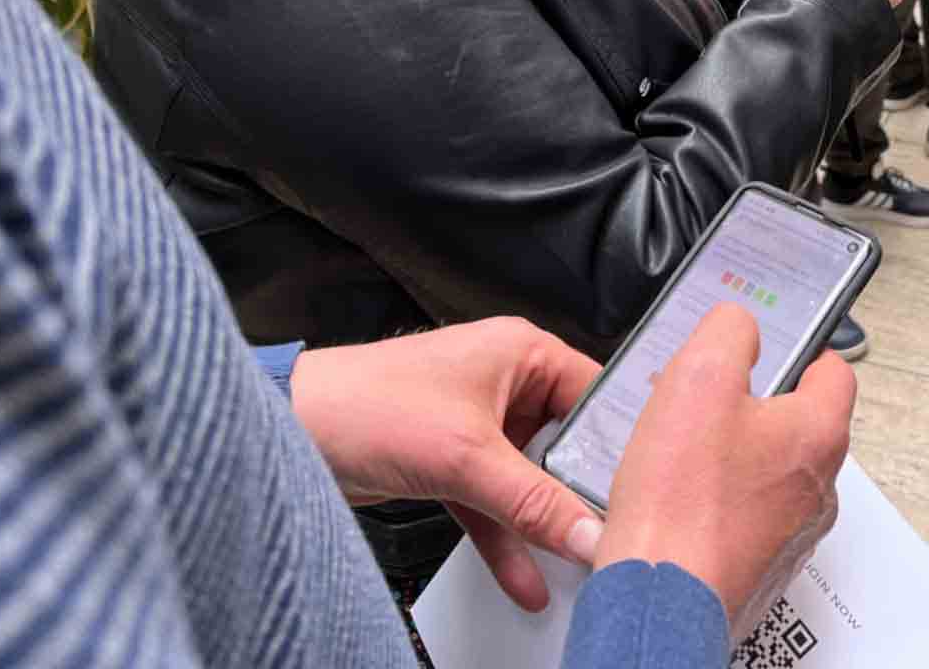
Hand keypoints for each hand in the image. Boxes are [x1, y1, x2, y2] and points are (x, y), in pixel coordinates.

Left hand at [290, 318, 602, 611]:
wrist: (291, 429)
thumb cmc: (367, 403)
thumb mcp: (468, 457)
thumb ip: (534, 502)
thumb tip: (589, 531)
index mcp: (521, 351)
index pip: (594, 395)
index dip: (617, 443)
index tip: (637, 490)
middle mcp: (505, 382)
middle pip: (563, 443)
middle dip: (577, 494)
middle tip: (606, 534)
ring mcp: (477, 424)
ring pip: (527, 480)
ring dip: (542, 524)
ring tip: (572, 565)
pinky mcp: (450, 460)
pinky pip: (494, 502)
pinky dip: (506, 537)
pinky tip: (524, 576)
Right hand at [596, 304, 854, 635]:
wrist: (659, 597)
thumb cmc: (680, 502)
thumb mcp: (699, 376)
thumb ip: (730, 331)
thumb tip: (741, 325)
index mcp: (817, 434)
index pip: (835, 371)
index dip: (802, 350)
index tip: (773, 348)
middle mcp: (817, 487)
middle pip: (797, 423)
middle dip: (752, 408)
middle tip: (706, 404)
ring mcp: (793, 532)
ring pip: (770, 472)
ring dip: (733, 458)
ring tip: (682, 457)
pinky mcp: (763, 566)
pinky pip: (747, 516)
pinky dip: (720, 504)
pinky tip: (680, 502)